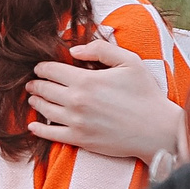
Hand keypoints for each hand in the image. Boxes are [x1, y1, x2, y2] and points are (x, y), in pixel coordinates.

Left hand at [28, 35, 182, 163]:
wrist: (157, 130)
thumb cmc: (145, 94)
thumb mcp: (129, 62)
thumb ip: (100, 49)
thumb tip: (73, 51)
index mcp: (86, 80)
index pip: (50, 70)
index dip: (41, 68)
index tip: (39, 68)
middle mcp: (76, 100)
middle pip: (43, 89)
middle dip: (35, 84)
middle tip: (32, 83)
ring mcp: (76, 121)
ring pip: (44, 109)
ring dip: (36, 102)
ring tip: (34, 98)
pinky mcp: (79, 139)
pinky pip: (50, 134)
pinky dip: (38, 129)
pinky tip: (33, 125)